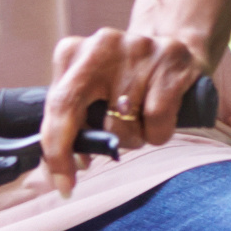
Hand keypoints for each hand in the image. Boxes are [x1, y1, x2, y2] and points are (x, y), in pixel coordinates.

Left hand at [42, 22, 230, 186]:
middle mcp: (101, 45)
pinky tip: (160, 117)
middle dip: (76, 148)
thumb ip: (71, 124)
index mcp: (73, 52)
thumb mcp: (92, 92)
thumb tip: (60, 172)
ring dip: (130, 139)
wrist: (175, 47)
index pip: (56, 106)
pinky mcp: (170, 59)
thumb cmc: (126, 81)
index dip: (55, 151)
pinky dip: (158, 133)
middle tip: (80, 172)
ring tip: (138, 121)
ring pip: (122, 126)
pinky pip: (157, 121)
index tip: (61, 184)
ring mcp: (137, 49)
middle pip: (74, 108)